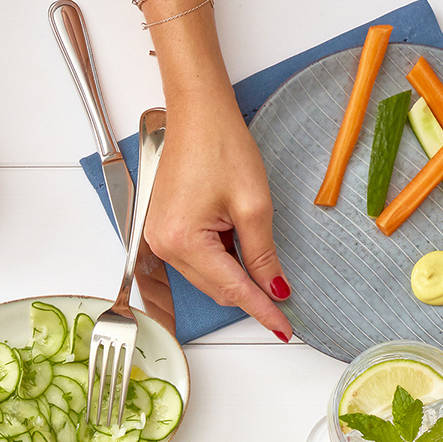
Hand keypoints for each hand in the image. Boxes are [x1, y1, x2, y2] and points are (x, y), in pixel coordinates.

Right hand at [142, 85, 290, 338]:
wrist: (197, 114)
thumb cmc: (219, 145)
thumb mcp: (254, 204)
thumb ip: (263, 253)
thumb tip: (274, 287)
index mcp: (183, 241)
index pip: (232, 288)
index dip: (261, 310)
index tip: (282, 328)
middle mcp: (163, 246)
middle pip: (216, 288)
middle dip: (250, 295)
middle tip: (283, 303)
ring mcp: (159, 239)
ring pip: (207, 276)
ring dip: (235, 275)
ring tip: (262, 261)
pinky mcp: (163, 229)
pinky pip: (196, 259)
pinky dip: (221, 260)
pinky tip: (238, 244)